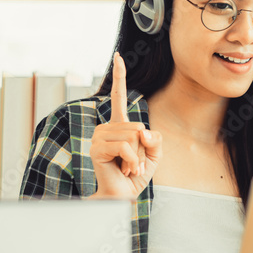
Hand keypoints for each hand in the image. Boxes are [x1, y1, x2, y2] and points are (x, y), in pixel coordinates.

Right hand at [88, 51, 161, 199]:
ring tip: (128, 167)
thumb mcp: (154, 154)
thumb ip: (155, 139)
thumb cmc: (136, 174)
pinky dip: (133, 161)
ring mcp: (99, 138)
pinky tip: (126, 170)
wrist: (122, 196)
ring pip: (132, 136)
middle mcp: (106, 128)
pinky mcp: (96, 149)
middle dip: (143, 148)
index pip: (119, 97)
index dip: (119, 76)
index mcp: (119, 125)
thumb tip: (142, 130)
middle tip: (133, 163)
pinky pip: (126, 147)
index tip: (118, 57)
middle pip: (137, 126)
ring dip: (138, 157)